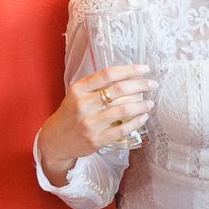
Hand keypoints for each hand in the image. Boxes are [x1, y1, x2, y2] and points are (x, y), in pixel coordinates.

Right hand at [37, 63, 156, 173]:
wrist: (56, 140)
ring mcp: (89, 123)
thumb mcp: (77, 94)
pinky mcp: (96, 140)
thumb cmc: (71, 113)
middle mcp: (83, 105)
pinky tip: (143, 117)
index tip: (144, 69)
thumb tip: (126, 75)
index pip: (108, 74)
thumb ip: (96, 85)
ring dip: (141, 105)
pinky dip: (136, 122)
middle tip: (152, 84)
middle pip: (118, 90)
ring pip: (123, 110)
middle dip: (140, 85)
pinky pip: (122, 129)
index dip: (129, 70)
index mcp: (78, 89)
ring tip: (150, 103)